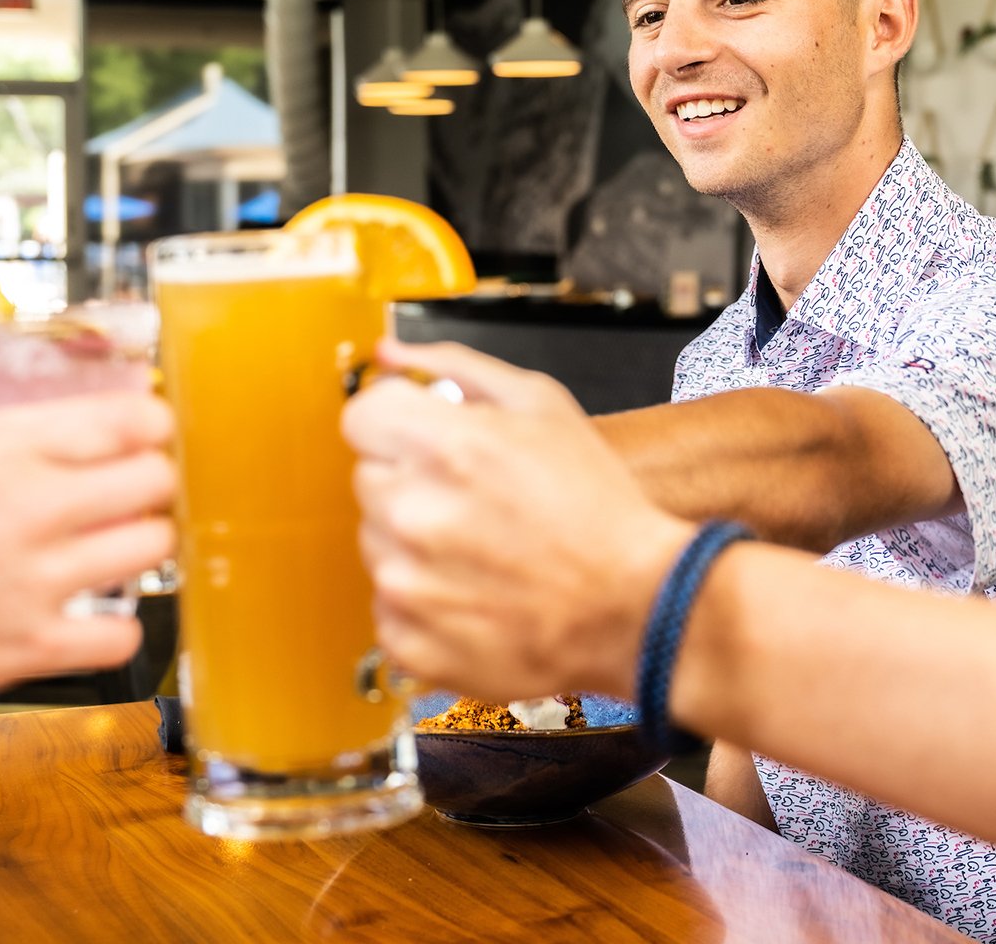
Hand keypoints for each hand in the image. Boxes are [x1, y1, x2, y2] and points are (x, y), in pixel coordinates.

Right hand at [0, 392, 175, 744]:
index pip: (125, 418)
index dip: (147, 424)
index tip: (146, 432)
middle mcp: (27, 503)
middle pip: (155, 478)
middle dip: (153, 483)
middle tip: (133, 495)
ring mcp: (34, 578)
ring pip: (153, 547)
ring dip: (142, 547)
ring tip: (115, 552)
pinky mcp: (28, 647)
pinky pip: (121, 636)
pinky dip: (116, 631)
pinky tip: (90, 622)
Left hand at [343, 339, 692, 702]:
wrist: (634, 606)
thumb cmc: (597, 508)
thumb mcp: (540, 404)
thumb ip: (454, 367)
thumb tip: (391, 353)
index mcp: (441, 447)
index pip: (361, 416)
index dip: (397, 422)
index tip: (424, 439)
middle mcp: (412, 514)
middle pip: (369, 478)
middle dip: (412, 481)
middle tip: (474, 500)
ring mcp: (405, 585)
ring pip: (376, 542)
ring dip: (414, 542)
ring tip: (481, 549)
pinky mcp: (409, 641)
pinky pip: (386, 606)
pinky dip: (421, 601)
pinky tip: (474, 592)